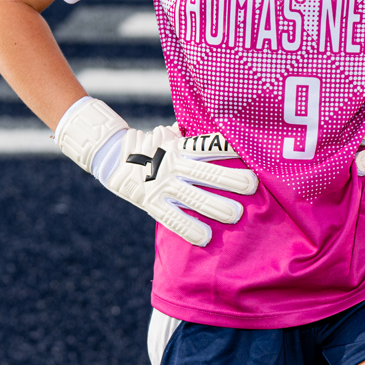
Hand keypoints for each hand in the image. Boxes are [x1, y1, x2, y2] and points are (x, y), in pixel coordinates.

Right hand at [54, 96, 256, 245]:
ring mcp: (161, 185)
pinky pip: (171, 217)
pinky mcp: (151, 202)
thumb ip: (189, 136)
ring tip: (236, 215)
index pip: (207, 145)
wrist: (112, 156)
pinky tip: (204, 238)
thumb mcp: (169, 135)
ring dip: (216, 206)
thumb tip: (213, 126)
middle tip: (253, 186)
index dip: (227, 148)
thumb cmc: (152, 146)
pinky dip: (188, 228)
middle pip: (206, 173)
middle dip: (231, 180)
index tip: (249, 153)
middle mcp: (173, 165)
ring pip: (193, 197)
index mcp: (179, 147)